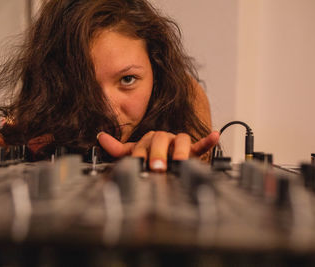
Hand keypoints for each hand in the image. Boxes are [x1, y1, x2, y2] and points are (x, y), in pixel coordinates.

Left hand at [97, 131, 218, 171]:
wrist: (166, 160)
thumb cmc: (150, 156)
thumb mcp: (133, 153)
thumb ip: (118, 148)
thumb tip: (100, 138)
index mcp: (150, 139)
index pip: (144, 142)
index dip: (140, 152)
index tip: (138, 164)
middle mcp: (164, 139)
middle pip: (162, 139)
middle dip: (158, 154)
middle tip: (157, 167)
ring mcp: (178, 144)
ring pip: (182, 139)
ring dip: (180, 150)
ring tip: (180, 161)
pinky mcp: (192, 150)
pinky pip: (201, 143)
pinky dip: (208, 140)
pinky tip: (214, 135)